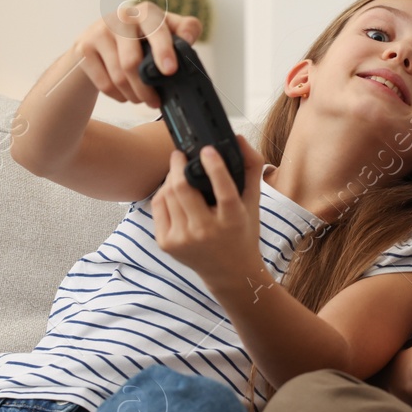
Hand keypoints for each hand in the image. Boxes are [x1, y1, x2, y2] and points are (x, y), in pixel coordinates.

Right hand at [69, 0, 202, 108]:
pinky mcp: (84, 47)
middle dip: (146, 89)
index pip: (157, 29)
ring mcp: (100, 31)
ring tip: (141, 99)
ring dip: (133, 95)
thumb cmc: (141, 37)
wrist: (99, 38)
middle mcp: (122, 17)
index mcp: (147, 12)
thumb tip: (189, 40)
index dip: (163, 50)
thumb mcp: (165, 29)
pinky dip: (118, 95)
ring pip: (118, 76)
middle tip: (155, 103)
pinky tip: (125, 94)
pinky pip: (104, 83)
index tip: (170, 70)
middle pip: (132, 62)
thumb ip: (184, 30)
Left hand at [151, 135, 263, 284]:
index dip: (215, 167)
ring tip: (178, 172)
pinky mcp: (167, 244)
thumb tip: (237, 139)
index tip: (207, 150)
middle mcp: (206, 231)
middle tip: (180, 154)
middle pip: (183, 188)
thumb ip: (250, 168)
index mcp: (232, 220)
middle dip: (178, 164)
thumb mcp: (253, 202)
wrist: (230, 272)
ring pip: (167, 195)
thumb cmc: (242, 232)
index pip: (223, 190)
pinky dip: (163, 194)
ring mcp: (183, 239)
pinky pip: (158, 207)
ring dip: (170, 178)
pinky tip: (172, 191)